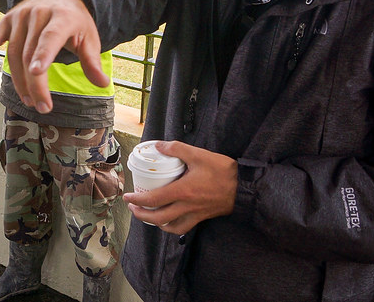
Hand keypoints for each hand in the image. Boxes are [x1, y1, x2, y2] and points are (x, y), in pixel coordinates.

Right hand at [0, 0, 107, 112]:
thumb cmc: (74, 20)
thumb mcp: (89, 36)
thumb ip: (92, 61)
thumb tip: (103, 84)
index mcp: (61, 17)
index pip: (50, 37)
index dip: (43, 55)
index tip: (37, 73)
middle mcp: (38, 15)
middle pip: (30, 53)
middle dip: (35, 83)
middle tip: (42, 107)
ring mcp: (19, 16)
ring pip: (14, 53)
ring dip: (19, 80)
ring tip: (29, 100)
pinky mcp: (6, 20)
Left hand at [123, 141, 237, 234]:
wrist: (246, 187)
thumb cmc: (224, 171)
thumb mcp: (198, 154)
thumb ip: (176, 148)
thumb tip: (158, 145)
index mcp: (182, 191)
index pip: (153, 200)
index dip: (137, 200)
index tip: (127, 197)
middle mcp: (187, 206)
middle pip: (158, 218)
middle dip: (141, 215)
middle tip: (132, 208)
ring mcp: (196, 214)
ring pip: (171, 227)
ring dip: (156, 224)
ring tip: (148, 216)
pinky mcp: (204, 217)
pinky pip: (184, 228)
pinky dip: (172, 227)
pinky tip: (169, 221)